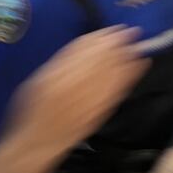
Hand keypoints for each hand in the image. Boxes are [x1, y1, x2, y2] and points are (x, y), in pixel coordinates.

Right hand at [2, 26, 147, 158]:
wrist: (37, 144)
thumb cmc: (30, 112)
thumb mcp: (37, 81)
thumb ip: (58, 65)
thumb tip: (79, 49)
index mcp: (57, 74)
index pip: (83, 50)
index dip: (100, 38)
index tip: (112, 28)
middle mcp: (76, 84)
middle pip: (101, 58)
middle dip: (118, 42)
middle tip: (132, 30)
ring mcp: (91, 98)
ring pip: (112, 71)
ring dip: (127, 54)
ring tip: (138, 41)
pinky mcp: (101, 109)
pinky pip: (119, 88)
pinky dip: (132, 74)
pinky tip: (142, 63)